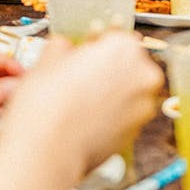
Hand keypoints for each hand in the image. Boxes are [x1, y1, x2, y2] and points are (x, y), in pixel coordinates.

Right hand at [0, 33, 162, 178]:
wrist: (46, 153)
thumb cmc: (46, 106)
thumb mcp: (47, 61)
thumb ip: (62, 48)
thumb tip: (64, 48)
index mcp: (124, 48)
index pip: (118, 36)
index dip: (99, 43)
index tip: (88, 48)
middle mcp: (142, 75)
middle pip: (129, 64)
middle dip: (109, 68)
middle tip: (81, 75)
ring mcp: (143, 107)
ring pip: (129, 91)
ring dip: (111, 92)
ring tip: (80, 100)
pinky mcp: (136, 133)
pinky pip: (125, 115)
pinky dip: (111, 115)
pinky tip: (86, 118)